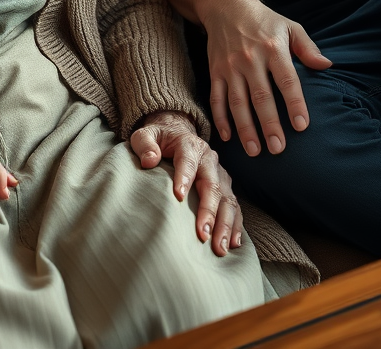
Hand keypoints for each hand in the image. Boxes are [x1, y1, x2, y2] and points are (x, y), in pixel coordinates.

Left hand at [130, 110, 241, 255]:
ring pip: (227, 199)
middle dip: (208, 211)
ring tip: (220, 247)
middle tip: (202, 234)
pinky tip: (233, 243)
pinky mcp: (225, 186)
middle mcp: (209, 159)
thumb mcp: (145, 135)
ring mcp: (219, 173)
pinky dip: (236, 225)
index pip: (188, 161)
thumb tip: (149, 161)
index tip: (178, 197)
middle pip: (212, 185)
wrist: (175, 133)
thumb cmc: (158, 138)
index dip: (184, 177)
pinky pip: (234, 206)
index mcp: (189, 144)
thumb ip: (145, 145)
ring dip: (225, 224)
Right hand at [203, 0, 330, 156]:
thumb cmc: (264, 20)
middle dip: (269, 125)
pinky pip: (217, 98)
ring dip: (245, 128)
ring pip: (237, 102)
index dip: (295, 104)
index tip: (302, 126)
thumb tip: (327, 66)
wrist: (225, 6)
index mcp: (273, 48)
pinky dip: (221, 118)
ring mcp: (230, 66)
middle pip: (261, 97)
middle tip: (278, 149)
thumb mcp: (290, 27)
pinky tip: (228, 137)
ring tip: (255, 151)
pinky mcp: (215, 71)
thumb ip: (308, 48)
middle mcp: (250, 59)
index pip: (286, 81)